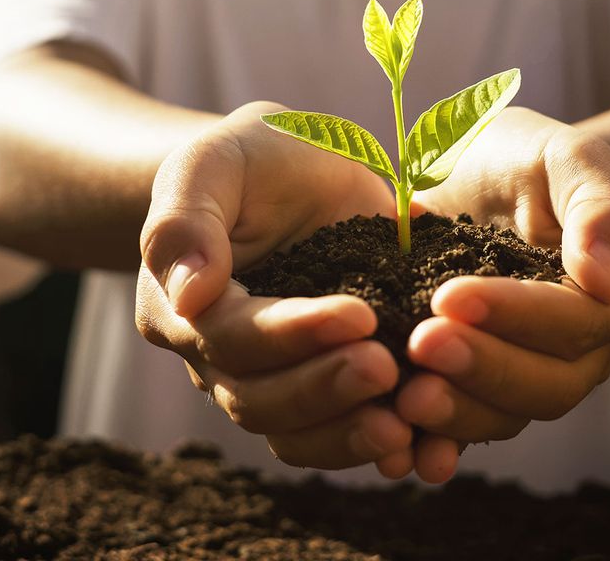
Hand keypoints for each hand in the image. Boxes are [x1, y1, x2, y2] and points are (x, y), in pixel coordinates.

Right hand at [136, 101, 413, 472]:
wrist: (291, 172)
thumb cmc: (249, 159)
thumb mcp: (211, 163)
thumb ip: (185, 221)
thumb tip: (189, 295)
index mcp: (186, 308)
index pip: (233, 338)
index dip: (293, 335)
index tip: (360, 315)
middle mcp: (222, 359)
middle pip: (261, 401)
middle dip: (325, 391)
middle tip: (387, 369)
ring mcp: (274, 380)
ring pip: (296, 435)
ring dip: (350, 437)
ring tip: (405, 430)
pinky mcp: (325, 386)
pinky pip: (339, 436)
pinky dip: (379, 447)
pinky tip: (424, 450)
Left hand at [394, 107, 609, 482]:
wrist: (477, 176)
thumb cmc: (526, 159)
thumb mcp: (567, 156)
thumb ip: (602, 208)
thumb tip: (604, 280)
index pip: (575, 320)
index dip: (516, 315)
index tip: (450, 297)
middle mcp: (583, 348)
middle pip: (548, 383)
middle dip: (482, 369)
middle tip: (420, 346)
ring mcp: (531, 375)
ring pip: (507, 416)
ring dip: (457, 415)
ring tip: (404, 397)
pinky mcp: (479, 389)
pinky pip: (465, 431)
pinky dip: (433, 445)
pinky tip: (396, 452)